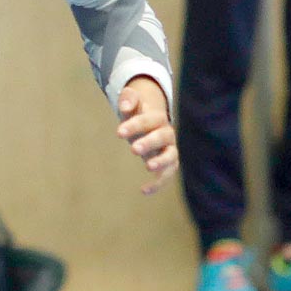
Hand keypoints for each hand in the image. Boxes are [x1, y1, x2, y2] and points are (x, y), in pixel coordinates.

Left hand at [116, 76, 177, 195]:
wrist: (151, 125)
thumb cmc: (138, 115)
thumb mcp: (131, 105)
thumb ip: (128, 99)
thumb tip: (124, 104)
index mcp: (157, 118)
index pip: (149, 120)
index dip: (135, 125)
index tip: (119, 132)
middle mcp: (167, 133)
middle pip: (162, 137)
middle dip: (149, 142)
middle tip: (133, 148)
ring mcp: (169, 149)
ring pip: (171, 156)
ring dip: (161, 161)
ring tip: (148, 166)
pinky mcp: (168, 164)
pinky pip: (167, 174)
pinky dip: (158, 183)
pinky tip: (143, 191)